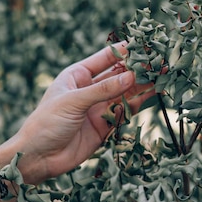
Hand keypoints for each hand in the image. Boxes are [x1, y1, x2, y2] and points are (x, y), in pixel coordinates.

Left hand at [10, 43, 152, 183]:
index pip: (105, 58)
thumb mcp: (73, 101)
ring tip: (163, 75)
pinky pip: (126, 111)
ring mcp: (99, 107)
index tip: (144, 44)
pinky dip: (140, 103)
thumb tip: (131, 76)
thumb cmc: (46, 123)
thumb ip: (103, 90)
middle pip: (119, 75)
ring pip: (126, 92)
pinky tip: (155, 94)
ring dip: (143, 84)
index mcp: (77, 75)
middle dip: (139, 68)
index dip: (124, 50)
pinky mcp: (106, 126)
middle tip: (159, 61)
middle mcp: (90, 89)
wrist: (37, 158)